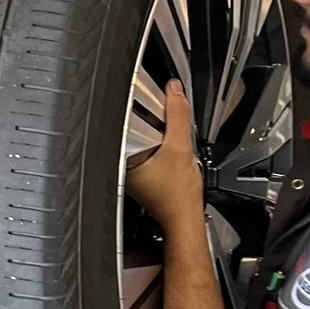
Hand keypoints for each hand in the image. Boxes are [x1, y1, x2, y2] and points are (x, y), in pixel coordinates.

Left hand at [125, 79, 203, 224]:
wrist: (186, 217)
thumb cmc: (177, 195)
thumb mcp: (180, 147)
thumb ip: (177, 116)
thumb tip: (174, 91)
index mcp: (123, 157)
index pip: (127, 120)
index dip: (143, 106)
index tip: (154, 98)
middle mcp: (124, 164)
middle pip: (137, 128)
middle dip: (154, 121)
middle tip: (167, 117)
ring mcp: (135, 171)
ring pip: (146, 140)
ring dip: (160, 134)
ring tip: (172, 137)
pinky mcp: (147, 175)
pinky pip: (152, 151)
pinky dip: (163, 146)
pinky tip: (173, 150)